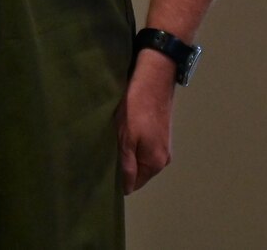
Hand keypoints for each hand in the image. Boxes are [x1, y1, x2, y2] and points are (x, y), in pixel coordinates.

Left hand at [118, 50, 175, 194]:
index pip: (133, 185)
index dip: (117, 180)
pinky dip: (134, 143)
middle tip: (105, 152)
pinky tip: (124, 131)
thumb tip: (125, 189)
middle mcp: (163, 159)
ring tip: (113, 140)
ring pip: (140, 158)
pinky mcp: (162, 134)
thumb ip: (126, 165)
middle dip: (122, 166)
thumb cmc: (136, 108)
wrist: (154, 77)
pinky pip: (144, 147)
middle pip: (138, 172)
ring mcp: (164, 146)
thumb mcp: (126, 138)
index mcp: (155, 164)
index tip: (102, 168)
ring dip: (128, 153)